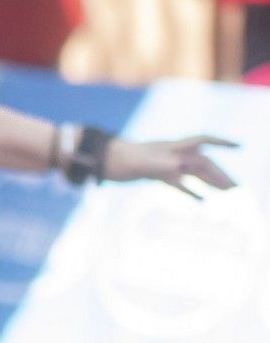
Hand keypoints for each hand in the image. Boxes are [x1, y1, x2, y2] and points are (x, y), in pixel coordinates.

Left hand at [105, 135, 237, 195]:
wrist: (102, 160)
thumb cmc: (121, 158)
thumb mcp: (141, 162)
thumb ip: (162, 163)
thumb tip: (182, 166)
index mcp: (172, 148)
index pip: (202, 140)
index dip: (221, 143)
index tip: (239, 146)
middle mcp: (173, 155)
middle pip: (203, 163)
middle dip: (220, 174)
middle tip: (235, 188)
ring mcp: (166, 165)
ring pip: (194, 174)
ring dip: (210, 183)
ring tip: (227, 193)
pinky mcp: (157, 175)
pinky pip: (179, 184)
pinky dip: (191, 191)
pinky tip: (202, 201)